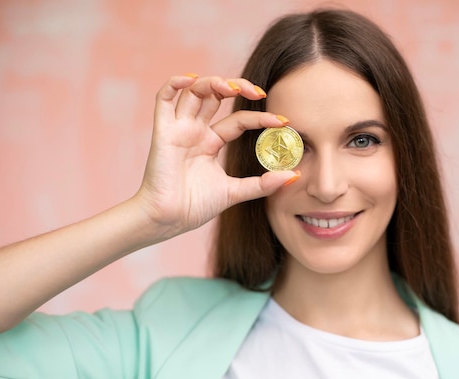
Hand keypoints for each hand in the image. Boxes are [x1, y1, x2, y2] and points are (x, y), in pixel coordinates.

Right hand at [134, 75, 297, 240]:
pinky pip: (163, 99)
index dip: (260, 117)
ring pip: (193, 92)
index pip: (238, 120)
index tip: (283, 121)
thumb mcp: (235, 193)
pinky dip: (174, 83)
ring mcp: (179, 129)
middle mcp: (195, 131)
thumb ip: (262, 184)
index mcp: (211, 143)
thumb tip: (295, 176)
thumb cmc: (194, 207)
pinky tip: (191, 79)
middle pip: (215, 96)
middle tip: (259, 93)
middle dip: (237, 87)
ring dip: (213, 82)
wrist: (168, 220)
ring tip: (234, 88)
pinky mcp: (163, 131)